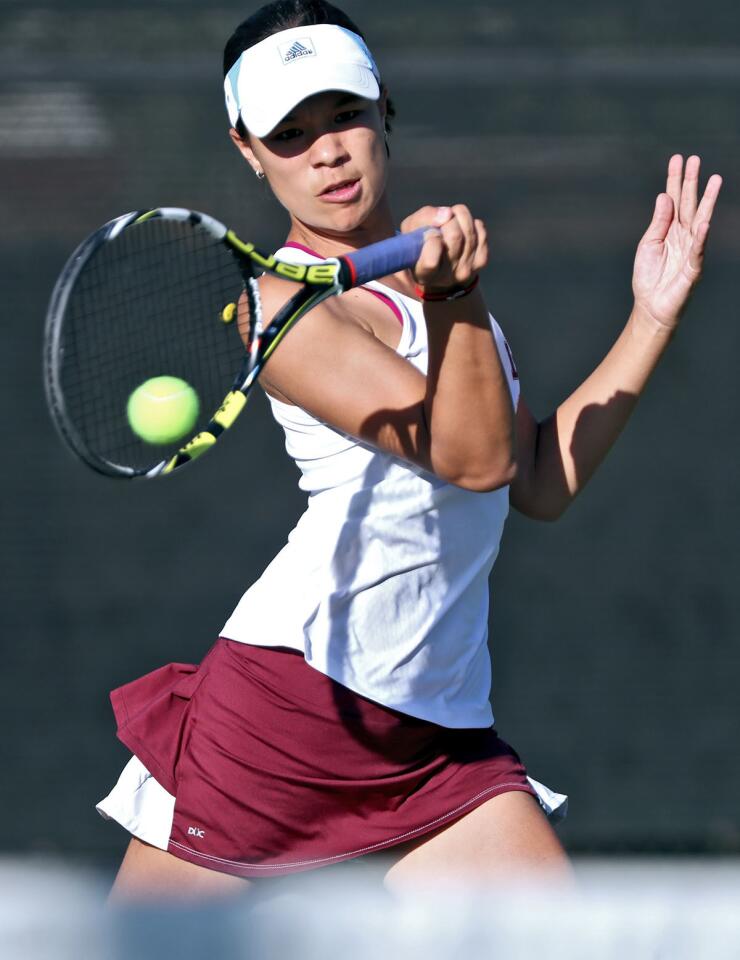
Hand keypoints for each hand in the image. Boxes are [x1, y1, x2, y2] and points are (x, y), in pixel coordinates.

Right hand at [401, 205, 487, 292]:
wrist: (440, 267)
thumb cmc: (420, 244)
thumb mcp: (410, 231)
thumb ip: (423, 219)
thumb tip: (448, 213)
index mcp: (424, 274)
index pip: (431, 260)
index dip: (431, 238)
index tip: (429, 232)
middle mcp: (447, 277)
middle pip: (455, 236)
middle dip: (447, 220)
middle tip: (441, 223)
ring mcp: (466, 270)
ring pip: (468, 229)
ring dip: (458, 217)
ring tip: (450, 223)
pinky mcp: (481, 261)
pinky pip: (479, 228)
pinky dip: (470, 222)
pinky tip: (462, 229)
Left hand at [632, 155, 721, 329]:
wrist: (650, 306)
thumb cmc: (648, 277)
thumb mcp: (648, 244)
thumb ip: (658, 222)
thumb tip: (665, 195)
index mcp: (670, 229)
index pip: (674, 200)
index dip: (675, 180)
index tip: (678, 159)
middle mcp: (683, 235)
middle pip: (689, 204)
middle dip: (692, 182)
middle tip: (695, 159)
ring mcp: (690, 249)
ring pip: (700, 220)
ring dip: (707, 200)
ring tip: (714, 180)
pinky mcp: (693, 267)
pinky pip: (698, 249)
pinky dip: (701, 236)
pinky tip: (704, 221)